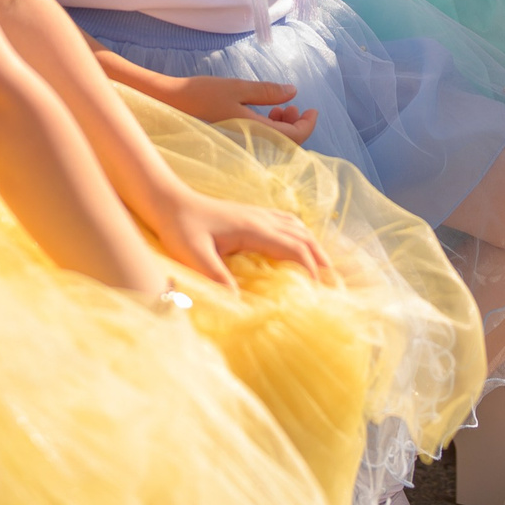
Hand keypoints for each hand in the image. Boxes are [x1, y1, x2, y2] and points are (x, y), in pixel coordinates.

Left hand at [143, 186, 329, 285]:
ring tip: (325, 270)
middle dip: (322, 261)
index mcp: (253, 228)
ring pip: (298, 228)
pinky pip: (288, 223)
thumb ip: (217, 277)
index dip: (310, 270)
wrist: (169, 201)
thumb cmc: (180, 227)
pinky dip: (302, 237)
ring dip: (314, 248)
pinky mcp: (252, 215)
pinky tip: (301, 246)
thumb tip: (240, 304)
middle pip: (304, 237)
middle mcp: (262, 218)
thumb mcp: (194, 256)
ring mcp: (258, 214)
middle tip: (334, 286)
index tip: (319, 292)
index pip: (293, 249)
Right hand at [162, 72, 317, 145]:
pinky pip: (259, 140)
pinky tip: (264, 112)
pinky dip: (268, 127)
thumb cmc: (201, 93)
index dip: (307, 125)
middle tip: (293, 105)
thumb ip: (267, 92)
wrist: (169, 104)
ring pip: (273, 142)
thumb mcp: (238, 88)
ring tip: (279, 106)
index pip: (293, 138)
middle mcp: (249, 143)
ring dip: (282, 125)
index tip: (313, 110)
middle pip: (286, 144)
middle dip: (296, 124)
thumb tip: (294, 93)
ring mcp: (240, 144)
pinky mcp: (233, 141)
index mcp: (254, 132)